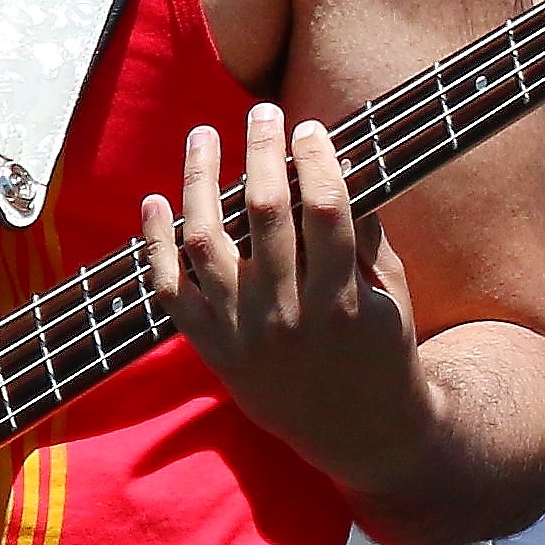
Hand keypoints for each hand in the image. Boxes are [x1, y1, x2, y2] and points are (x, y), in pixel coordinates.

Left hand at [143, 104, 434, 497]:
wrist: (358, 432)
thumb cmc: (381, 351)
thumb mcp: (389, 294)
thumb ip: (365, 235)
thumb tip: (338, 165)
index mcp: (341, 302)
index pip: (324, 211)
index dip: (316, 161)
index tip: (309, 128)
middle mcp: (287, 318)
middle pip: (264, 213)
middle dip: (262, 152)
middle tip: (262, 113)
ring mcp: (241, 334)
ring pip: (206, 240)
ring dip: (198, 179)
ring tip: (202, 135)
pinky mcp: (211, 348)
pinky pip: (169, 288)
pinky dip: (155, 243)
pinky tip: (155, 200)